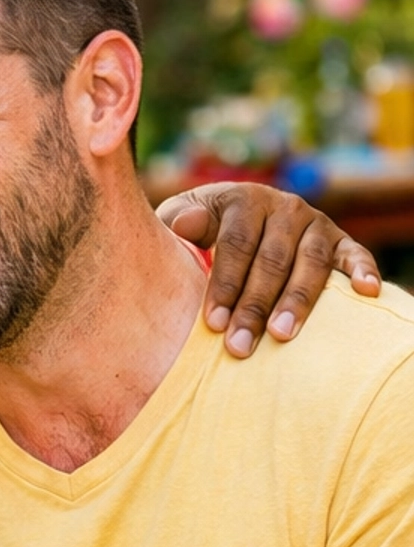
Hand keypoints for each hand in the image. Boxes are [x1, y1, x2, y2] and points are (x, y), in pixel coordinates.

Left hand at [157, 182, 378, 357]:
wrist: (234, 213)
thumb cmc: (202, 228)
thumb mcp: (183, 217)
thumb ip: (180, 221)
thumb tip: (185, 225)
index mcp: (244, 200)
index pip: (236, 244)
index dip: (225, 284)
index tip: (214, 323)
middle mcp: (284, 208)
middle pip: (272, 260)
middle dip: (255, 306)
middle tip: (241, 346)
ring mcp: (315, 223)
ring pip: (310, 263)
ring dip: (298, 301)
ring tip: (283, 334)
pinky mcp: (339, 239)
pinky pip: (355, 253)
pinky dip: (363, 270)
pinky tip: (366, 292)